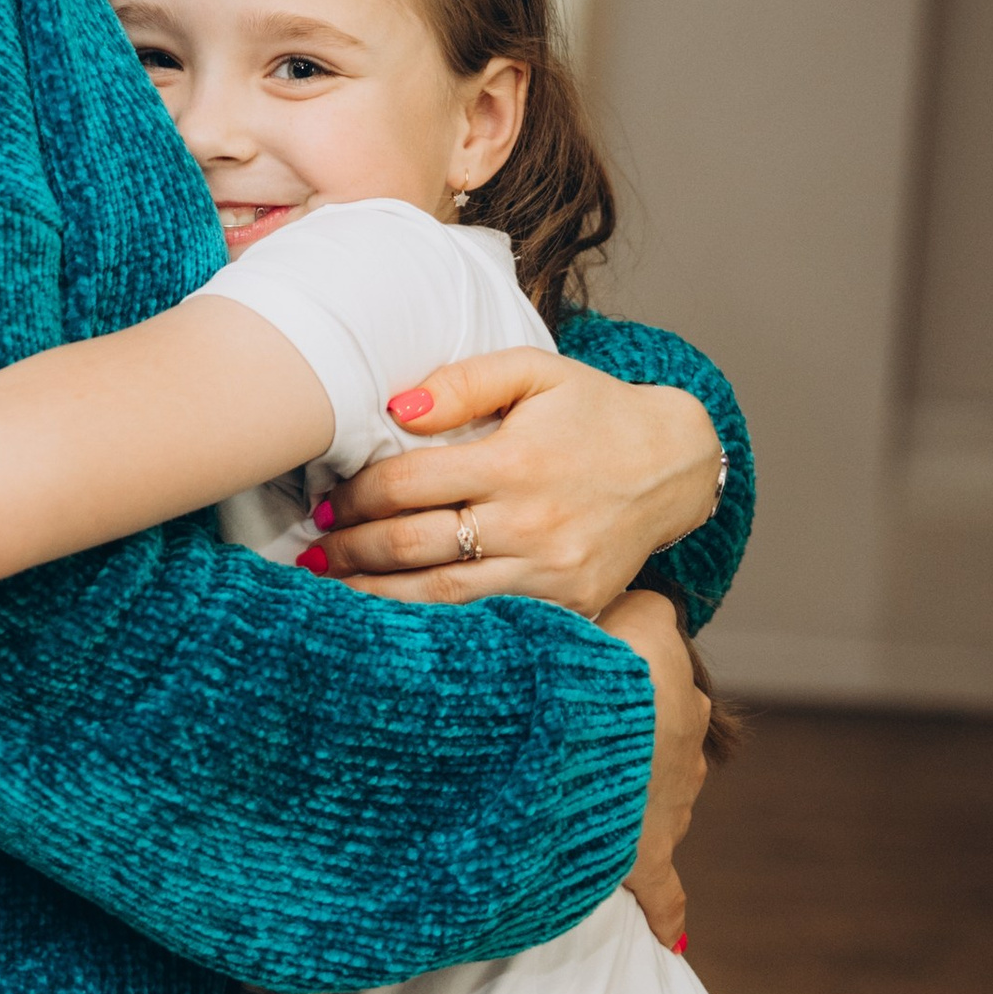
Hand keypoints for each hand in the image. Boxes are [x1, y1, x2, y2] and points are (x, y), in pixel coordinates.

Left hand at [318, 351, 720, 616]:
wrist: (674, 464)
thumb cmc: (593, 411)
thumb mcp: (536, 372)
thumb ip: (464, 382)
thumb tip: (392, 409)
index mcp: (516, 460)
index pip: (408, 484)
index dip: (357, 495)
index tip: (329, 501)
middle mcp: (532, 521)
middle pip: (415, 544)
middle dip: (354, 548)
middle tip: (318, 550)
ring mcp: (552, 572)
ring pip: (442, 595)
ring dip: (378, 597)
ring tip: (336, 590)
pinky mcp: (571, 605)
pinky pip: (489, 620)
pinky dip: (438, 622)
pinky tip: (399, 620)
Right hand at [602, 589, 706, 948]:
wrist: (593, 718)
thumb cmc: (592, 656)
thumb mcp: (614, 608)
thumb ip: (618, 606)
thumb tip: (613, 596)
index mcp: (675, 687)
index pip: (659, 677)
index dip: (622, 683)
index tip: (590, 687)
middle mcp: (684, 741)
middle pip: (663, 741)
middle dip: (631, 747)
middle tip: (579, 746)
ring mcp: (670, 800)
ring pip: (661, 801)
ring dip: (631, 803)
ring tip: (584, 806)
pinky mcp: (648, 855)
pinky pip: (661, 889)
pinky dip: (665, 908)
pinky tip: (669, 933)